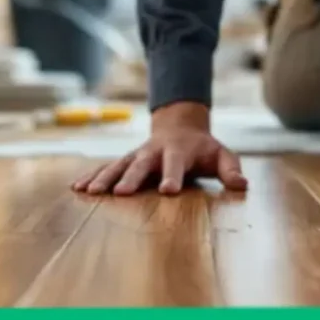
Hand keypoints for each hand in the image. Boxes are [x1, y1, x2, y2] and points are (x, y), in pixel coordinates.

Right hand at [71, 102, 247, 195]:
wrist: (181, 127)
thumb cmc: (203, 148)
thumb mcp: (222, 155)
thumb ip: (231, 169)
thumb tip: (242, 185)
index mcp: (179, 152)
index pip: (177, 165)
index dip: (173, 176)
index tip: (169, 191)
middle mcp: (153, 152)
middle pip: (141, 164)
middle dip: (131, 178)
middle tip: (121, 193)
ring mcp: (136, 155)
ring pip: (117, 165)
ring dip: (104, 178)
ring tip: (89, 192)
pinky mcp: (125, 160)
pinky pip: (106, 167)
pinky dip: (92, 175)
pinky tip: (77, 187)